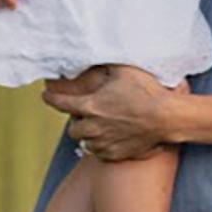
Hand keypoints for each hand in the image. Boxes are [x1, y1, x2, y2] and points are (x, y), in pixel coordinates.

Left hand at [41, 64, 178, 160]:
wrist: (166, 117)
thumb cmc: (146, 91)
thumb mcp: (124, 70)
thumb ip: (105, 65)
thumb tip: (94, 57)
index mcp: (90, 105)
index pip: (60, 103)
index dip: (50, 98)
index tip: (46, 96)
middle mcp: (93, 127)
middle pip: (72, 129)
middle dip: (76, 121)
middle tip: (85, 115)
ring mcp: (104, 143)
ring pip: (85, 143)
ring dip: (88, 136)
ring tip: (98, 128)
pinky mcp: (116, 154)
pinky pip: (100, 153)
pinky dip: (101, 147)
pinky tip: (110, 139)